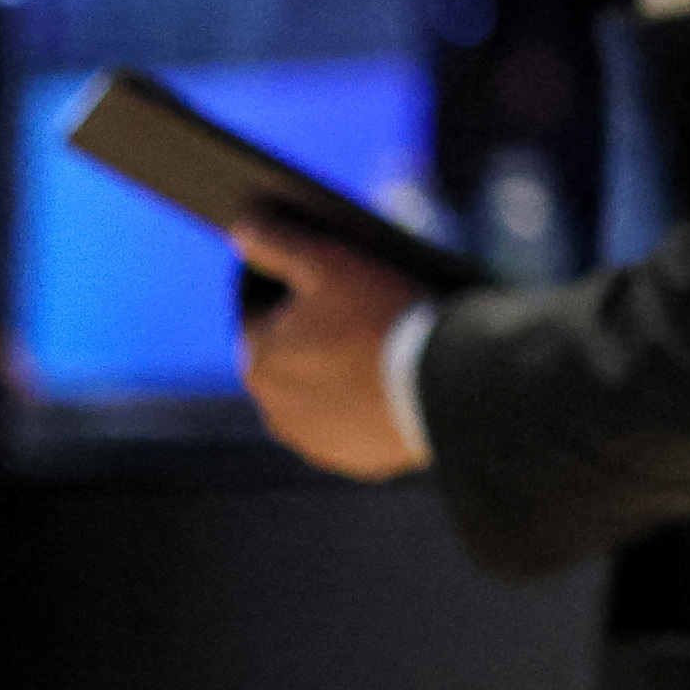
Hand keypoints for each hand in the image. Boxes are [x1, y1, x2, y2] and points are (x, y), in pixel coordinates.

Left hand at [228, 220, 425, 478]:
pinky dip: (363, 407)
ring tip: (380, 347)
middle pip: (289, 354)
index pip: (260, 310)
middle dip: (313, 332)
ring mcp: (312, 440)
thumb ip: (278, 242)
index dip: (293, 286)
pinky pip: (350, 425)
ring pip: (317, 394)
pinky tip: (392, 384)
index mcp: (258, 356)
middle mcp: (272, 407)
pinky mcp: (351, 460)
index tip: (332, 275)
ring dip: (335, 373)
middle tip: (362, 308)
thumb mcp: (329, 261)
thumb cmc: (385, 317)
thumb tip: (240, 230)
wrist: (448, 385)